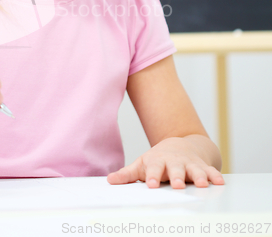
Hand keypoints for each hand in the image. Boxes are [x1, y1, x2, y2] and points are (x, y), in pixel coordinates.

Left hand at [107, 136, 224, 188]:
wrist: (179, 145)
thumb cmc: (157, 160)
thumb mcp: (142, 164)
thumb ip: (127, 174)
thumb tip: (109, 180)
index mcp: (157, 162)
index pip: (153, 169)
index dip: (152, 176)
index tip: (151, 184)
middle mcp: (174, 162)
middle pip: (175, 169)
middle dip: (176, 176)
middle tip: (176, 184)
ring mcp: (189, 163)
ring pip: (195, 170)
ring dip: (198, 176)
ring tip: (201, 184)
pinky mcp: (202, 166)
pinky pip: (211, 171)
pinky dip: (215, 175)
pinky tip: (220, 182)